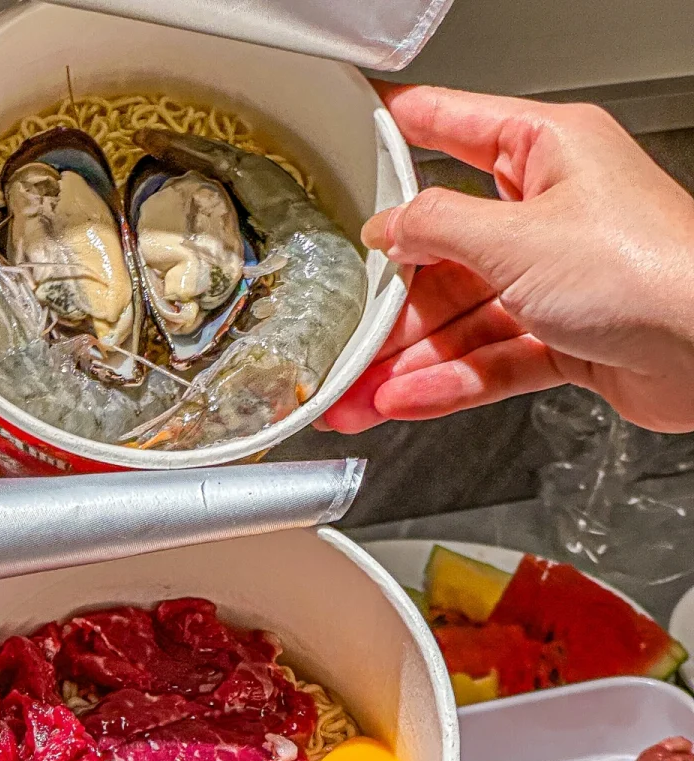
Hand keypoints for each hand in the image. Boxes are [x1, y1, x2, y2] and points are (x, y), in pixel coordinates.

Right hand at [319, 85, 693, 433]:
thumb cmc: (649, 269)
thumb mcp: (516, 236)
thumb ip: (438, 228)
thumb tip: (391, 226)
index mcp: (549, 150)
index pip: (455, 128)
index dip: (399, 133)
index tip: (355, 137)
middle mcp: (553, 211)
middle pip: (448, 252)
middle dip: (394, 303)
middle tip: (346, 331)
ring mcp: (559, 278)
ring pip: (465, 318)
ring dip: (411, 358)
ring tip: (360, 389)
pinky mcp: (566, 337)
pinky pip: (491, 358)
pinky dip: (449, 382)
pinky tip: (407, 399)